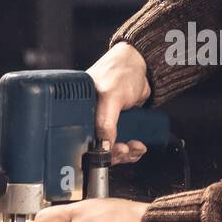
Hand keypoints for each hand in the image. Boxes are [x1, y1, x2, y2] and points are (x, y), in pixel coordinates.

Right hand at [86, 42, 150, 164]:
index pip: (83, 141)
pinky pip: (122, 145)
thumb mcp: (111, 96)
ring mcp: (105, 123)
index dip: (98, 152)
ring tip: (136, 146)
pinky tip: (138, 145)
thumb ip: (105, 121)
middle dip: (115, 154)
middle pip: (98, 149)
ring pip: (112, 149)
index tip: (112, 151)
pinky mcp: (118, 126)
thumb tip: (102, 144)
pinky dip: (132, 149)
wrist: (141, 66)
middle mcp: (90, 119)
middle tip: (126, 149)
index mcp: (80, 112)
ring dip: (126, 153)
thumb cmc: (120, 71)